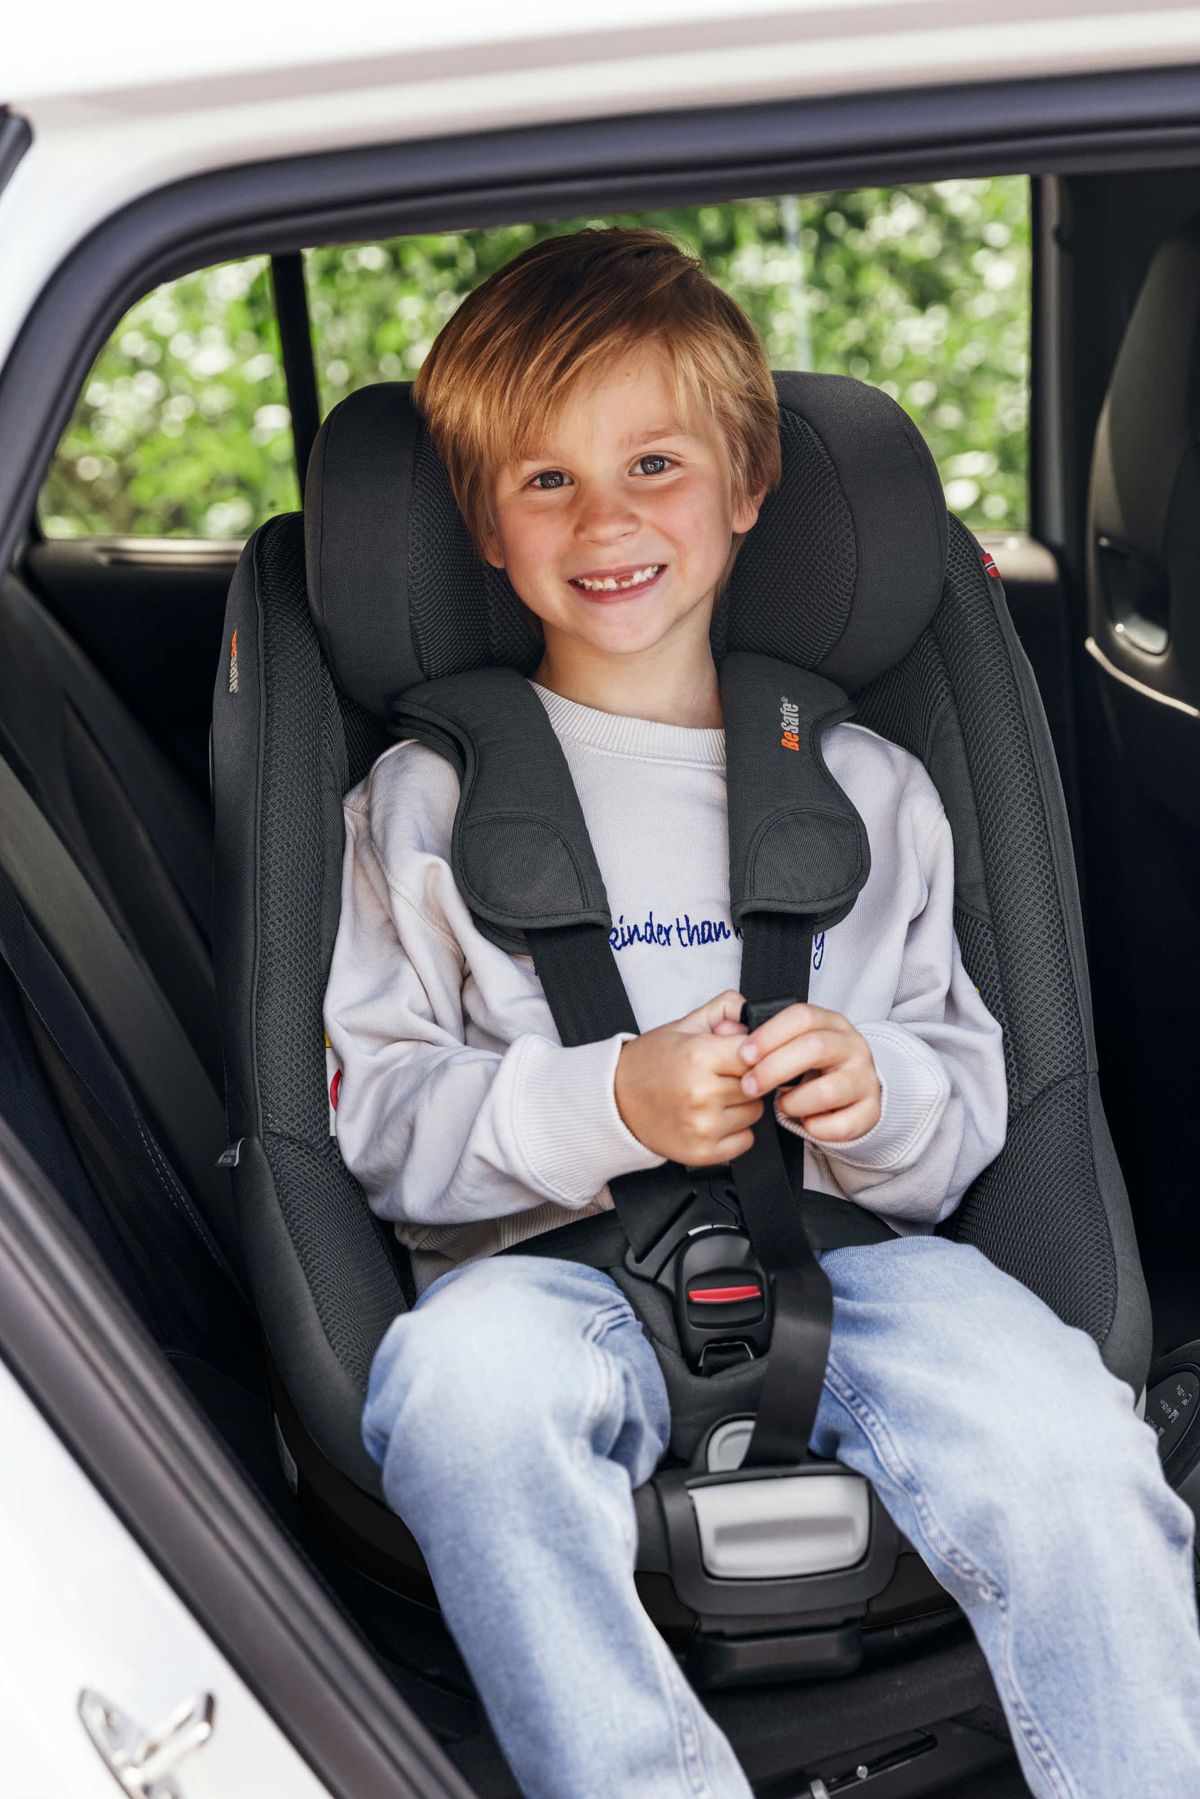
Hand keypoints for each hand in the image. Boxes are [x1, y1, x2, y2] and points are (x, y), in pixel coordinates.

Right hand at [615, 990, 761, 1164]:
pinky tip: (712, 1119)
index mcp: (698, 1056)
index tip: (736, 1056)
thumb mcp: (683, 1026)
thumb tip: (751, 1014)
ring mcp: (702, 1126)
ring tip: (712, 1097)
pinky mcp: (702, 1152)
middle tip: (717, 1076)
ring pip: (754, 1112)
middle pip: (757, 1084)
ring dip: (740, 1105)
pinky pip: (746, 1140)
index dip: (748, 1054)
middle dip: (743, 1078)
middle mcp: (701, 1093)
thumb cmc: (649, 1064)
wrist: (615, 1101)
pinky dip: (735, 1131)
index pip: (755, 1054)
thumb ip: (723, 1010)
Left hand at [737, 1003, 880, 1143]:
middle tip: (749, 1086)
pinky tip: (805, 1122)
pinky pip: (843, 1124)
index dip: (770, 1034)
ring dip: (796, 1102)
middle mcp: (852, 1046)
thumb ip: (752, 1033)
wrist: (849, 1094)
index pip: (802, 1016)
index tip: (743, 1055)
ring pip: (829, 1089)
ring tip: (782, 1105)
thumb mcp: (785, 1044)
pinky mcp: (870, 1111)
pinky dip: (817, 1128)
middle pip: (815, 1047)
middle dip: (775, 1068)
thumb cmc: (809, 1066)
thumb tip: (724, 1028)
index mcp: (829, 1023)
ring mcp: (865, 1078)